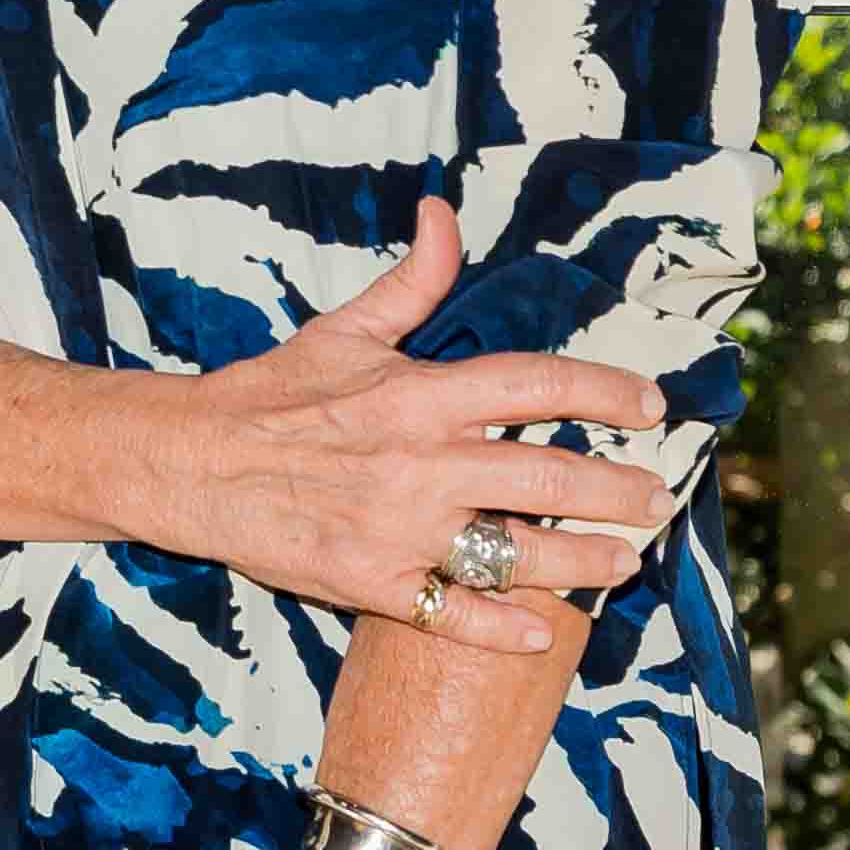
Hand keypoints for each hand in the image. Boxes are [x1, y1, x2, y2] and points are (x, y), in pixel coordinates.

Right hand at [125, 200, 672, 654]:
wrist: (193, 464)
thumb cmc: (273, 394)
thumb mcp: (345, 328)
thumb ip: (412, 281)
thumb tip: (443, 216)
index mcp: (420, 393)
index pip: (537, 384)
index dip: (605, 391)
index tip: (651, 403)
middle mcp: (420, 462)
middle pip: (550, 478)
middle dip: (619, 491)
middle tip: (657, 499)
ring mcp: (399, 530)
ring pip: (519, 555)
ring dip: (584, 562)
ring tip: (623, 562)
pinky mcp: (372, 586)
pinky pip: (457, 617)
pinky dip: (504, 630)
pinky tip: (542, 633)